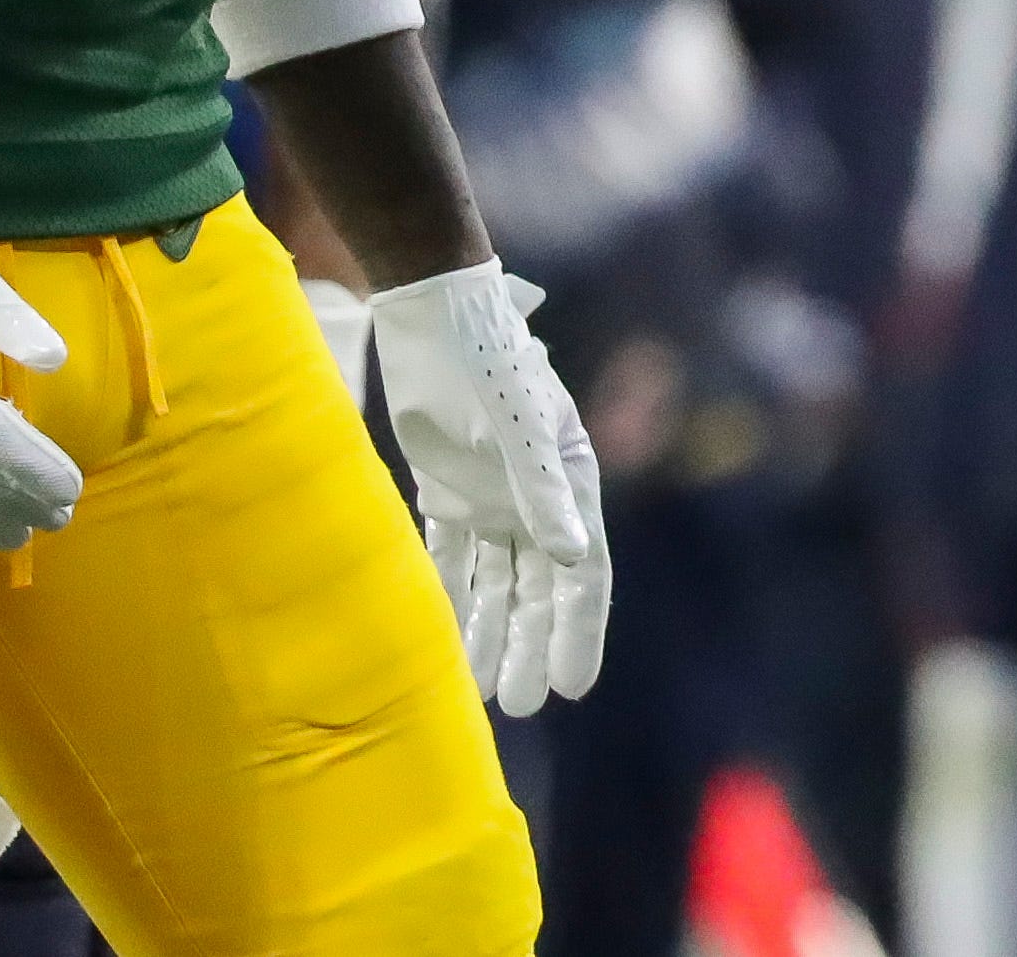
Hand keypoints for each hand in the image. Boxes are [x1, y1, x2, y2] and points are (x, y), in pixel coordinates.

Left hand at [372, 262, 611, 713]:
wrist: (433, 311)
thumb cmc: (486, 358)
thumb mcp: (518, 422)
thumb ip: (540, 487)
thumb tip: (570, 559)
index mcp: (569, 480)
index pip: (583, 572)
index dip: (579, 630)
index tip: (571, 686)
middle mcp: (535, 496)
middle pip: (540, 586)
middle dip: (534, 644)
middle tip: (521, 705)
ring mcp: (491, 494)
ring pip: (497, 580)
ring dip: (493, 630)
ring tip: (483, 690)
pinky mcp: (448, 487)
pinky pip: (452, 557)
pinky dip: (451, 596)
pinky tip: (441, 637)